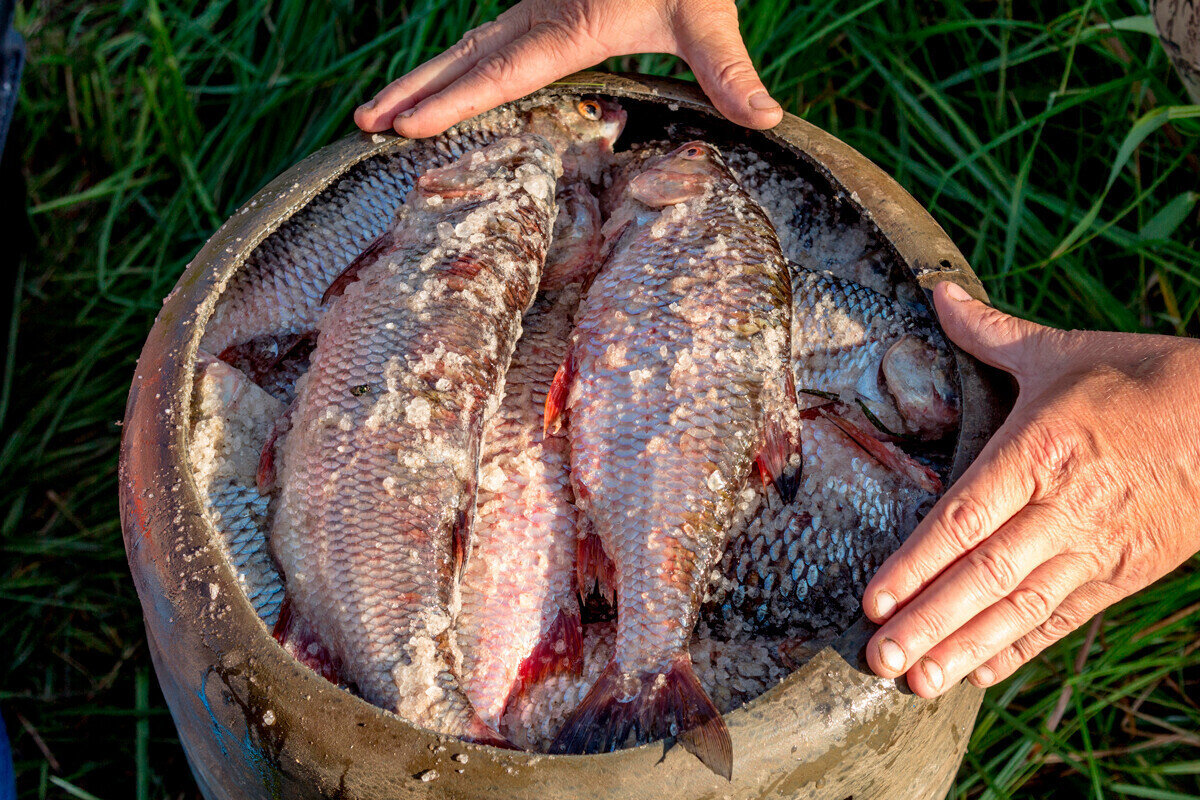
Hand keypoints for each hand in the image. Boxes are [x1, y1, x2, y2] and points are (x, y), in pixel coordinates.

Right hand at [354, 0, 782, 137]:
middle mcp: (542, 15)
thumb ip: (728, 68)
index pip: (499, 74)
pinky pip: (490, 38)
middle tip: (363, 124)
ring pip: (469, 45)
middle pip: (465, 59)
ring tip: (381, 111)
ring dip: (425, 78)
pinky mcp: (547, 4)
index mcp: (570, 25)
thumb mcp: (707, 12)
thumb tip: (765, 118)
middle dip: (413, 92)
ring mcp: (539, 6)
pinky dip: (458, 65)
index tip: (405, 127)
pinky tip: (446, 83)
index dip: (451, 103)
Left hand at [862, 282, 1199, 697]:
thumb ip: (989, 332)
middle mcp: (1064, 507)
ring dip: (965, 648)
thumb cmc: (1141, 377)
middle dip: (928, 622)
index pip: (964, 517)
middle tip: (878, 659)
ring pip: (1021, 608)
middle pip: (985, 576)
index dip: (916, 564)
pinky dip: (1021, 650)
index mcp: (1040, 450)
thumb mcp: (1061, 350)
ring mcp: (1097, 547)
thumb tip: (936, 291)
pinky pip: (1065, 619)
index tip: (873, 600)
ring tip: (915, 684)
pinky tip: (978, 675)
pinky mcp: (1125, 573)